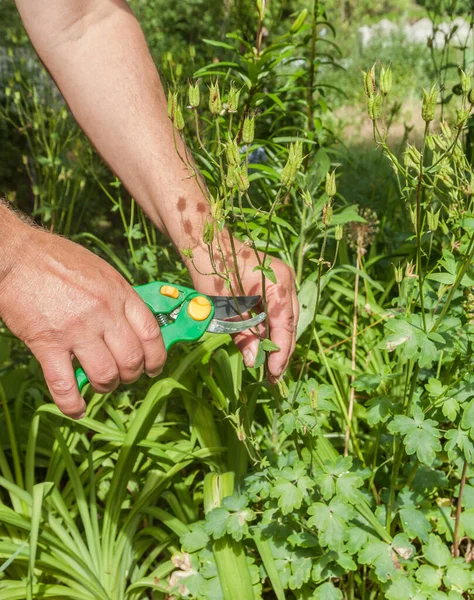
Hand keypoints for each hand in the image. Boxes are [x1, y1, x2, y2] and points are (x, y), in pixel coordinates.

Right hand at [0, 222, 165, 418]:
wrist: (15, 255)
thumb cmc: (56, 259)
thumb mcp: (100, 271)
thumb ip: (118, 298)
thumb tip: (132, 324)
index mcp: (119, 293)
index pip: (152, 333)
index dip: (157, 357)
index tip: (154, 367)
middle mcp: (104, 313)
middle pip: (132, 359)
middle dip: (132, 376)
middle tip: (124, 377)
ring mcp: (76, 329)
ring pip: (105, 375)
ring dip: (106, 387)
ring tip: (100, 384)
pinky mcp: (47, 343)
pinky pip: (65, 385)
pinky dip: (72, 403)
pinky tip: (76, 409)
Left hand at [188, 235, 297, 381]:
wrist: (206, 244)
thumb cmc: (213, 270)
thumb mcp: (224, 307)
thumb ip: (243, 334)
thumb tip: (255, 361)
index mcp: (278, 283)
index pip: (285, 325)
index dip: (280, 352)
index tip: (273, 374)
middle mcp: (286, 281)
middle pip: (290, 323)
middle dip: (281, 350)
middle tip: (272, 376)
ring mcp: (283, 281)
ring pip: (286, 319)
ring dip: (277, 341)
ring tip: (269, 366)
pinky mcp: (275, 284)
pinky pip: (279, 311)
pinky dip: (272, 328)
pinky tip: (264, 344)